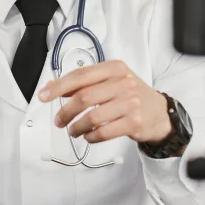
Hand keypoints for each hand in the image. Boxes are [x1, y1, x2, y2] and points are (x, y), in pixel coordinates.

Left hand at [41, 60, 172, 145]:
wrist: (160, 112)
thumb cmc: (131, 96)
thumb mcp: (111, 81)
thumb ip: (85, 83)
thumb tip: (54, 87)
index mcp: (114, 68)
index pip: (80, 75)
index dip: (59, 87)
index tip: (44, 95)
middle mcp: (123, 83)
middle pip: (84, 97)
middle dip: (66, 112)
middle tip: (59, 121)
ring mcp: (130, 102)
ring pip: (92, 117)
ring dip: (77, 127)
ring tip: (73, 131)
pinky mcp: (134, 122)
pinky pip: (104, 132)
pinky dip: (91, 136)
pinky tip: (88, 136)